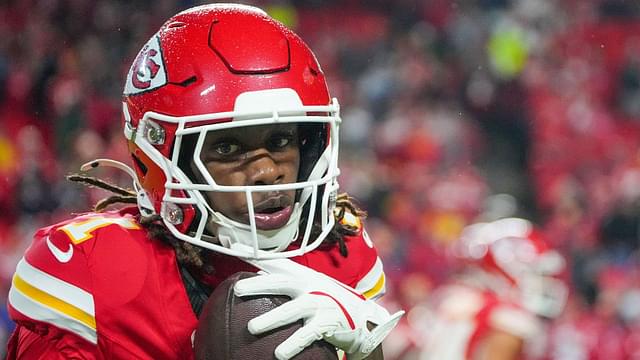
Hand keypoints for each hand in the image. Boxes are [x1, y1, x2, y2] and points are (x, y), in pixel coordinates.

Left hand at [233, 247, 403, 359]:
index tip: (237, 253)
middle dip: (259, 285)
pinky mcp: (328, 322)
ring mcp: (320, 304)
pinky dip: (292, 343)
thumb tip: (255, 291)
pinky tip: (279, 354)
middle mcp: (311, 287)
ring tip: (252, 328)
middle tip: (238, 290)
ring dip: (271, 319)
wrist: (363, 320)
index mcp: (304, 278)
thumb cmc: (330, 307)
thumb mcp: (311, 292)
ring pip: (292, 310)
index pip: (279, 267)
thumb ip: (288, 291)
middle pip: (281, 283)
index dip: (259, 261)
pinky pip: (307, 334)